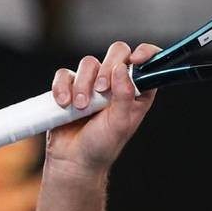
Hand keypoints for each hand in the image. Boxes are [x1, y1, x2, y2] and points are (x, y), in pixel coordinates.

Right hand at [47, 41, 160, 176]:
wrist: (74, 159)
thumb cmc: (103, 145)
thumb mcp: (120, 122)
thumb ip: (124, 95)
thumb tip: (122, 68)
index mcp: (137, 92)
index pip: (148, 63)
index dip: (146, 53)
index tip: (136, 59)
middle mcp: (117, 83)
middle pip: (117, 52)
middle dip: (108, 67)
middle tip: (101, 90)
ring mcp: (93, 83)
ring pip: (89, 63)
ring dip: (83, 84)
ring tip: (81, 107)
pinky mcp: (71, 86)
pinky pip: (65, 74)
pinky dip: (63, 87)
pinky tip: (64, 104)